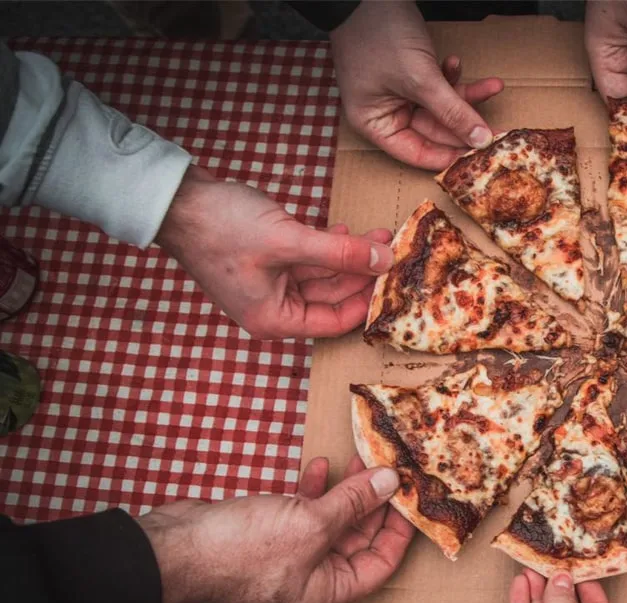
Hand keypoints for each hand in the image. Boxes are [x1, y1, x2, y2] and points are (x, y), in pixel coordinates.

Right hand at [139, 456, 413, 602]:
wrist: (174, 549)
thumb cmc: (241, 551)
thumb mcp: (310, 522)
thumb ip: (354, 502)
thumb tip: (391, 481)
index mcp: (330, 593)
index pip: (382, 561)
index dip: (400, 527)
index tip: (411, 493)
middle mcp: (314, 581)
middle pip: (359, 538)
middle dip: (373, 501)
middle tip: (388, 466)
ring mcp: (291, 559)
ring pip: (333, 522)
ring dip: (345, 491)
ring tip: (357, 458)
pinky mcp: (270, 537)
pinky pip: (304, 514)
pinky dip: (313, 491)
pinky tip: (317, 466)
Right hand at [156, 167, 393, 338]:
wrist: (175, 199)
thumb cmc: (220, 227)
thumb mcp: (289, 241)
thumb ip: (339, 253)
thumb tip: (384, 259)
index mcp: (275, 319)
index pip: (335, 321)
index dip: (367, 300)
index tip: (393, 279)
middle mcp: (273, 308)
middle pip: (332, 297)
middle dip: (363, 271)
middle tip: (391, 248)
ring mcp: (269, 284)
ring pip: (323, 275)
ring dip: (349, 255)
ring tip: (377, 234)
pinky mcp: (268, 261)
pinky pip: (308, 260)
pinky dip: (327, 247)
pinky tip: (345, 230)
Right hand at [330, 1, 503, 168]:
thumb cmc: (380, 34)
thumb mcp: (420, 79)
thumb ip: (452, 113)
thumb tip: (480, 141)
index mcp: (375, 123)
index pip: (417, 153)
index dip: (449, 156)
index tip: (480, 157)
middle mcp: (385, 112)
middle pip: (434, 131)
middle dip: (465, 123)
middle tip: (498, 126)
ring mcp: (398, 92)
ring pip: (441, 106)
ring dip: (465, 96)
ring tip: (492, 86)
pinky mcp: (410, 73)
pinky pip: (437, 86)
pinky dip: (451, 77)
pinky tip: (456, 63)